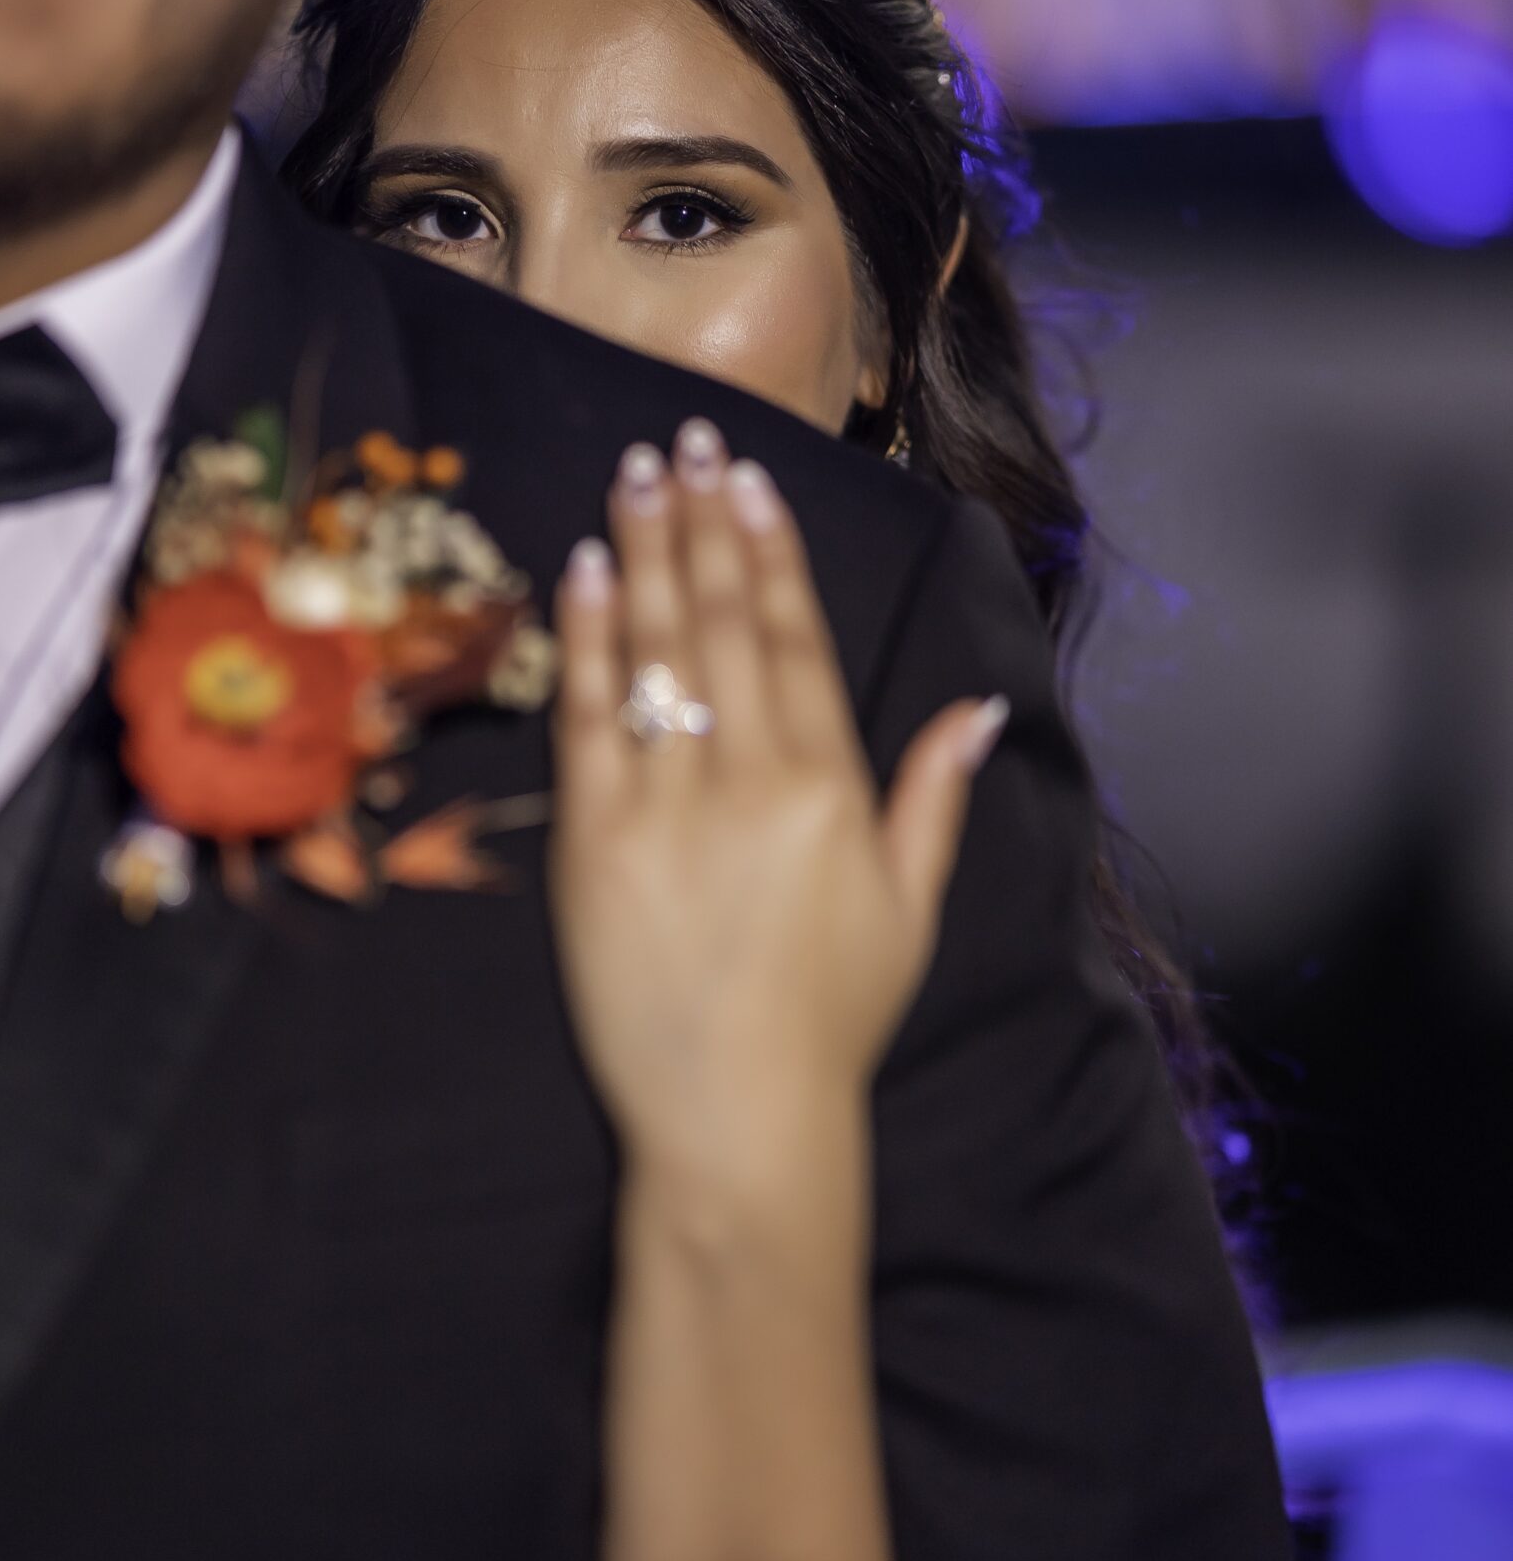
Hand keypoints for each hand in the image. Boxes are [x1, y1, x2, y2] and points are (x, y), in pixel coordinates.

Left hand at [550, 418, 1007, 1226]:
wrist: (739, 1119)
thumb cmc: (833, 1019)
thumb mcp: (908, 907)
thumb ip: (932, 795)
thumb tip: (976, 706)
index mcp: (831, 788)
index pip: (797, 638)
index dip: (772, 550)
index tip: (749, 480)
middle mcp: (751, 781)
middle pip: (724, 621)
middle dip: (703, 522)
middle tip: (684, 442)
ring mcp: (667, 809)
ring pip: (657, 652)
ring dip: (645, 553)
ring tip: (634, 477)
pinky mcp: (594, 846)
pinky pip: (589, 720)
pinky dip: (587, 640)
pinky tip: (584, 572)